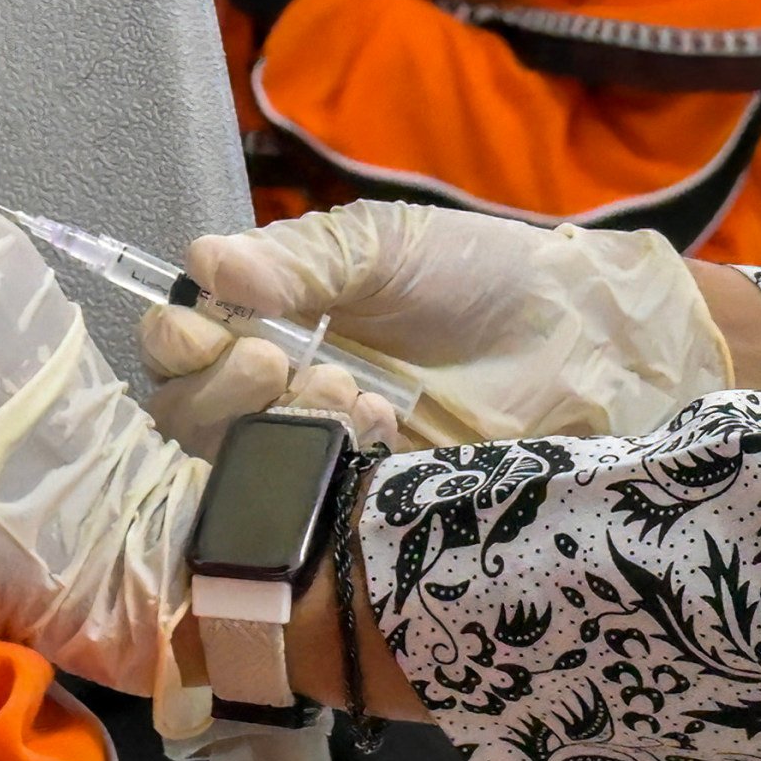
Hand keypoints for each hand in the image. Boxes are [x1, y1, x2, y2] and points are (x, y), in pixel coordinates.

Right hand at [139, 204, 742, 452]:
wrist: (585, 343)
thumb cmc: (483, 280)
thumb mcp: (387, 249)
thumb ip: (299, 261)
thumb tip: (205, 262)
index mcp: (268, 314)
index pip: (175, 338)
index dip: (185, 337)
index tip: (233, 326)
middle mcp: (273, 387)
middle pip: (181, 411)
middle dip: (224, 389)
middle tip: (287, 361)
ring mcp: (313, 451)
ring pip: (228, 467)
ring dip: (272, 428)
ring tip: (350, 395)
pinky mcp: (357, 507)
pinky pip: (299, 511)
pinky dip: (321, 470)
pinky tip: (378, 435)